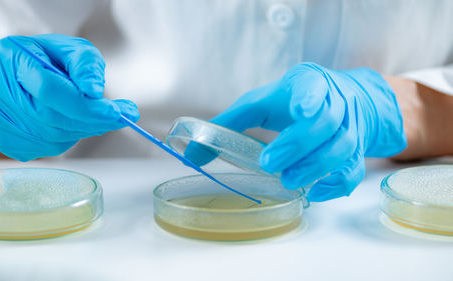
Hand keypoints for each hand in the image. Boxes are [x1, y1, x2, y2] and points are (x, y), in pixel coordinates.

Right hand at [0, 34, 138, 160]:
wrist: (24, 73)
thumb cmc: (51, 59)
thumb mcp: (73, 49)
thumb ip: (86, 65)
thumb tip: (94, 91)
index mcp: (10, 56)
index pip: (49, 89)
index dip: (85, 105)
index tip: (116, 112)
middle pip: (50, 117)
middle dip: (92, 121)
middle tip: (121, 116)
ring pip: (51, 137)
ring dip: (84, 130)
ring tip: (100, 116)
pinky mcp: (5, 140)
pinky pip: (47, 148)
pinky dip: (69, 138)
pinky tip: (74, 122)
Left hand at [211, 62, 406, 201]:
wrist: (340, 101)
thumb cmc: (292, 101)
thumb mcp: (261, 104)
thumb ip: (229, 124)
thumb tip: (192, 154)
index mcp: (308, 83)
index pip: (313, 86)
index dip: (309, 98)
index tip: (301, 110)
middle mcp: (335, 103)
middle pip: (326, 122)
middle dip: (298, 145)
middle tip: (270, 164)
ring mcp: (349, 128)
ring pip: (343, 147)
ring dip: (316, 167)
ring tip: (289, 182)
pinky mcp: (355, 151)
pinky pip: (353, 169)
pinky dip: (336, 184)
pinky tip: (315, 193)